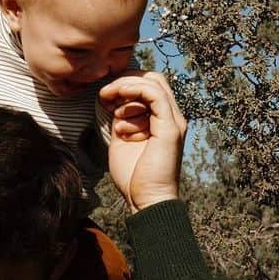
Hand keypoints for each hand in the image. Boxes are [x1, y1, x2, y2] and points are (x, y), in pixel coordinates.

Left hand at [99, 71, 186, 212]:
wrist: (146, 201)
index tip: (105, 96)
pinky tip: (118, 102)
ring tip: (109, 102)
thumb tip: (114, 101)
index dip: (126, 83)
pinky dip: (134, 91)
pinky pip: (155, 95)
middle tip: (105, 94)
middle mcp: (172, 117)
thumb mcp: (122, 138)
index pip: (150, 85)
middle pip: (154, 79)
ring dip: (126, 87)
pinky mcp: (171, 128)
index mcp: (162, 119)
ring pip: (154, 83)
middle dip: (126, 80)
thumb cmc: (133, 176)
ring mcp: (174, 121)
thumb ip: (121, 118)